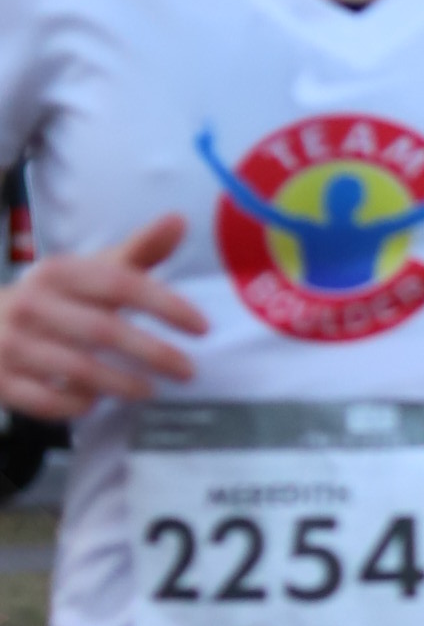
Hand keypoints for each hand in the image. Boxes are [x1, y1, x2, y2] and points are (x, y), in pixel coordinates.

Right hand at [0, 212, 204, 413]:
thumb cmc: (52, 300)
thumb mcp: (88, 272)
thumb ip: (136, 253)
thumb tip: (179, 221)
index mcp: (56, 273)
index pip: (120, 284)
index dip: (165, 305)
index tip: (201, 327)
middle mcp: (31, 304)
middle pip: (104, 331)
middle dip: (153, 353)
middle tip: (187, 370)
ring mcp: (11, 343)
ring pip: (80, 370)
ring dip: (122, 384)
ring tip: (150, 390)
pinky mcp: (0, 380)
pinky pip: (49, 401)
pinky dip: (78, 405)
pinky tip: (96, 403)